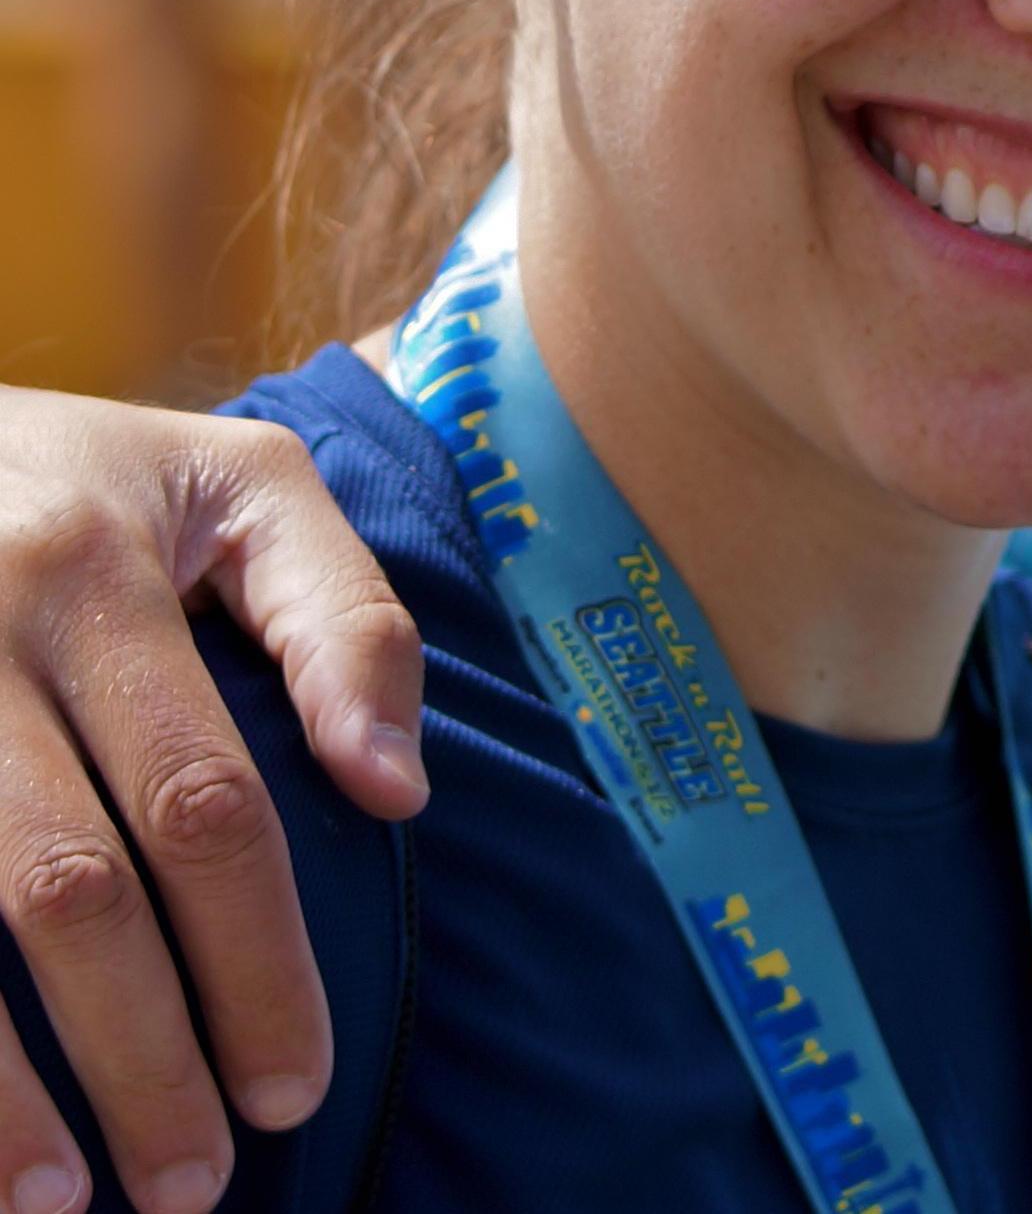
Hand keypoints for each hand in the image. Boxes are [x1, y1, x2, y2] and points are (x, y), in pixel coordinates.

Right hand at [0, 390, 424, 1213]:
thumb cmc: (93, 479)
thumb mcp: (244, 488)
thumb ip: (345, 622)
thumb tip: (402, 793)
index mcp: (92, 573)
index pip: (203, 799)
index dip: (254, 954)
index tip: (297, 1081)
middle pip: (68, 890)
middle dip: (142, 1053)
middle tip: (202, 1182)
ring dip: (1, 1097)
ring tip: (70, 1207)